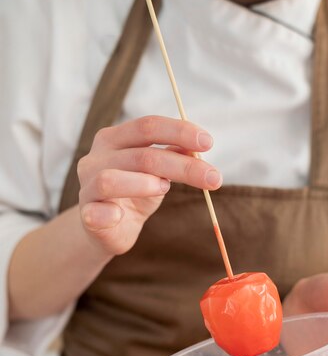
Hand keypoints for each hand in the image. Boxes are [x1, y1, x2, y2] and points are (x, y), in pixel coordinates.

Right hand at [77, 115, 221, 255]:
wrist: (107, 228)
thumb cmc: (134, 193)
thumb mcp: (158, 172)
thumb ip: (173, 156)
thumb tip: (198, 147)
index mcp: (115, 139)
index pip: (148, 126)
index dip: (179, 131)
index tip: (208, 143)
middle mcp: (97, 158)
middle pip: (141, 155)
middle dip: (182, 166)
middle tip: (214, 178)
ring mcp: (87, 187)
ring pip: (110, 180)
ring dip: (143, 184)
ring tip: (165, 189)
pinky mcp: (86, 215)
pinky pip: (94, 212)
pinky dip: (108, 213)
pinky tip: (120, 215)